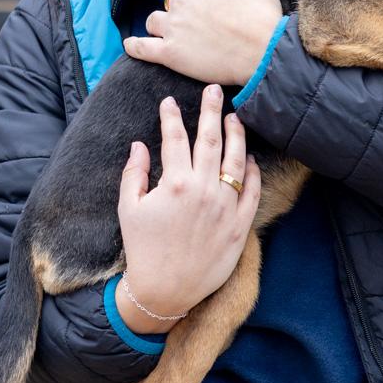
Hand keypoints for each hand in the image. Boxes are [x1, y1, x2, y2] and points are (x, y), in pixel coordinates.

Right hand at [115, 83, 261, 332]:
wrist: (163, 291)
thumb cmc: (142, 249)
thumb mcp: (129, 209)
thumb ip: (134, 173)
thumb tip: (139, 145)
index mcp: (174, 183)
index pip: (175, 138)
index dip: (171, 116)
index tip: (170, 101)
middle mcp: (203, 190)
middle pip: (210, 140)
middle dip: (211, 111)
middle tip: (214, 92)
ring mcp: (225, 207)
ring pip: (236, 160)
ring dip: (236, 135)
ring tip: (235, 117)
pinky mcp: (240, 226)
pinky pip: (252, 192)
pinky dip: (253, 172)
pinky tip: (250, 159)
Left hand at [123, 0, 282, 86]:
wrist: (263, 50)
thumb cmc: (262, 13)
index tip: (217, 10)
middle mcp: (182, 2)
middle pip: (174, 3)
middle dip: (184, 11)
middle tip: (201, 26)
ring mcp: (173, 28)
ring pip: (155, 21)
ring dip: (160, 24)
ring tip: (170, 33)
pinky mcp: (170, 54)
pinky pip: (142, 48)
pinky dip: (134, 46)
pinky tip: (130, 45)